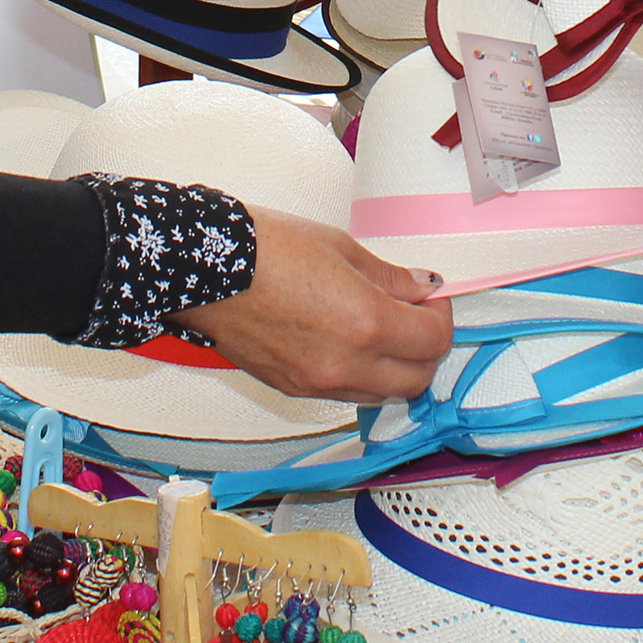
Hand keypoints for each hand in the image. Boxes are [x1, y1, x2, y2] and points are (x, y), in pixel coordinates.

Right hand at [175, 205, 452, 401]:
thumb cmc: (266, 247)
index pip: (433, 339)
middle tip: (415, 315)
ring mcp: (317, 384)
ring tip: (381, 330)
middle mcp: (346, 365)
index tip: (431, 297)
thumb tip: (422, 288)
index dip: (441, 315)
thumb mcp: (341, 249)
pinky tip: (346, 342)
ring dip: (395, 367)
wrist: (201, 266)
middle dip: (425, 348)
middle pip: (416, 379)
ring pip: (382, 394)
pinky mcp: (292, 389)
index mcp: (366, 324)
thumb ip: (389, 277)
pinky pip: (345, 393)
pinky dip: (359, 375)